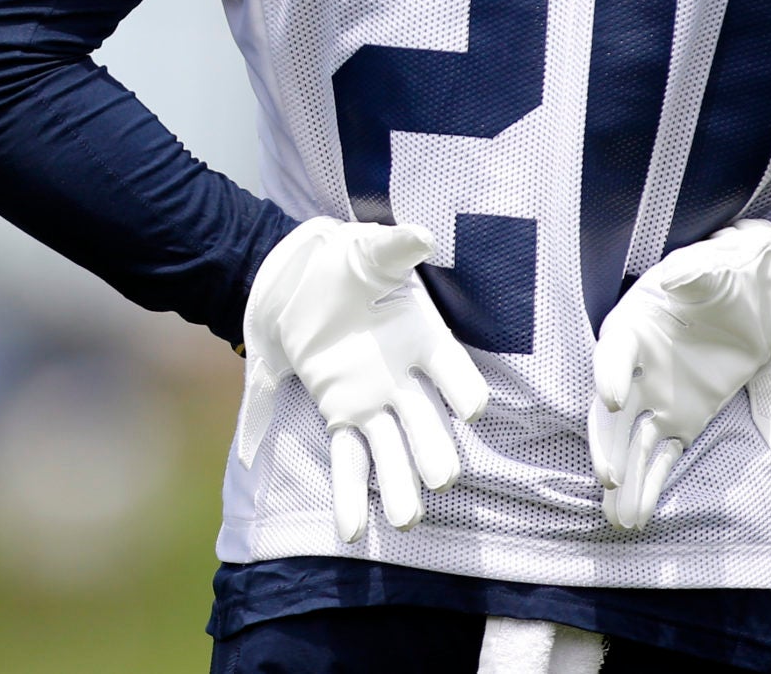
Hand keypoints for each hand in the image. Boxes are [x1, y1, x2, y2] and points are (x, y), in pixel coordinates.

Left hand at [237, 217, 489, 540]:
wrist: (299, 277)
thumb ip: (395, 249)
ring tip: (404, 522)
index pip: (456, 375)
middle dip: (435, 453)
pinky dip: (350, 498)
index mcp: (426, 340)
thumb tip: (422, 236)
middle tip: (439, 479)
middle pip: (430, 426)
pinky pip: (350, 460)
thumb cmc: (346, 262)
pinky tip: (350, 532)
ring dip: (400, 488)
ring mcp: (374, 402)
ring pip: (394, 453)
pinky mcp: (340, 415)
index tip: (472, 407)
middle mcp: (407, 379)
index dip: (465, 391)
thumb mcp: (369, 253)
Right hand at [590, 219, 770, 531]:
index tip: (615, 399)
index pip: (615, 352)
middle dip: (609, 445)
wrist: (762, 297)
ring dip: (624, 480)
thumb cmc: (728, 275)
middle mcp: (638, 368)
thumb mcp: (712, 268)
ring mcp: (660, 399)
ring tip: (617, 518)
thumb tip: (677, 280)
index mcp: (635, 326)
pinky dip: (651, 486)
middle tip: (609, 477)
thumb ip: (694, 275)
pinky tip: (637, 516)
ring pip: (634, 445)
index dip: (609, 374)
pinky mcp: (684, 420)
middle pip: (613, 413)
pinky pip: (662, 458)